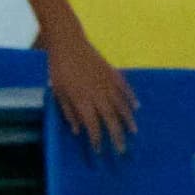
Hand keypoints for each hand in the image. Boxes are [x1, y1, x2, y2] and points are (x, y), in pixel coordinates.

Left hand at [42, 26, 138, 156]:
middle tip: (122, 150)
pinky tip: (136, 107)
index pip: (93, 125)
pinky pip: (125, 89)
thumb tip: (77, 131)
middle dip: (116, 136)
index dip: (96, 140)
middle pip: (111, 119)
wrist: (69, 43)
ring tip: (133, 132)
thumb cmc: (59, 69)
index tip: (99, 151)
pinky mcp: (113, 73)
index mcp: (82, 100)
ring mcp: (108, 83)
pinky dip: (131, 99)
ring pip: (121, 105)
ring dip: (128, 120)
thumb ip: (68, 112)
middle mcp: (98, 94)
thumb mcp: (58, 93)